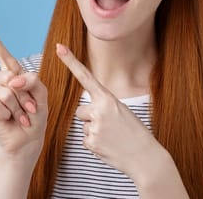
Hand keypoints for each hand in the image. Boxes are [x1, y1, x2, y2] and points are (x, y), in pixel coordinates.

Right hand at [0, 9, 47, 161]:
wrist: (28, 137)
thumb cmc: (35, 114)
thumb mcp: (42, 93)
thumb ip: (33, 80)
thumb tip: (12, 79)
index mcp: (13, 72)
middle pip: (12, 75)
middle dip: (26, 94)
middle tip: (29, 107)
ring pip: (8, 91)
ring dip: (19, 106)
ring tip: (20, 114)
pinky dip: (10, 113)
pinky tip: (10, 119)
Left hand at [55, 43, 162, 177]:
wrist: (144, 156)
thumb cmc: (135, 132)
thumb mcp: (123, 111)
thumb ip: (104, 106)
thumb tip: (86, 111)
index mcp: (109, 98)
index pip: (86, 77)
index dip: (71, 61)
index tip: (58, 47)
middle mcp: (99, 110)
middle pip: (81, 110)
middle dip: (90, 117)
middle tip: (110, 126)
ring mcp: (94, 126)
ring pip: (84, 125)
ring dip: (94, 130)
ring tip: (112, 136)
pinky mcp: (90, 142)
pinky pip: (86, 139)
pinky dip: (95, 143)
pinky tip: (109, 145)